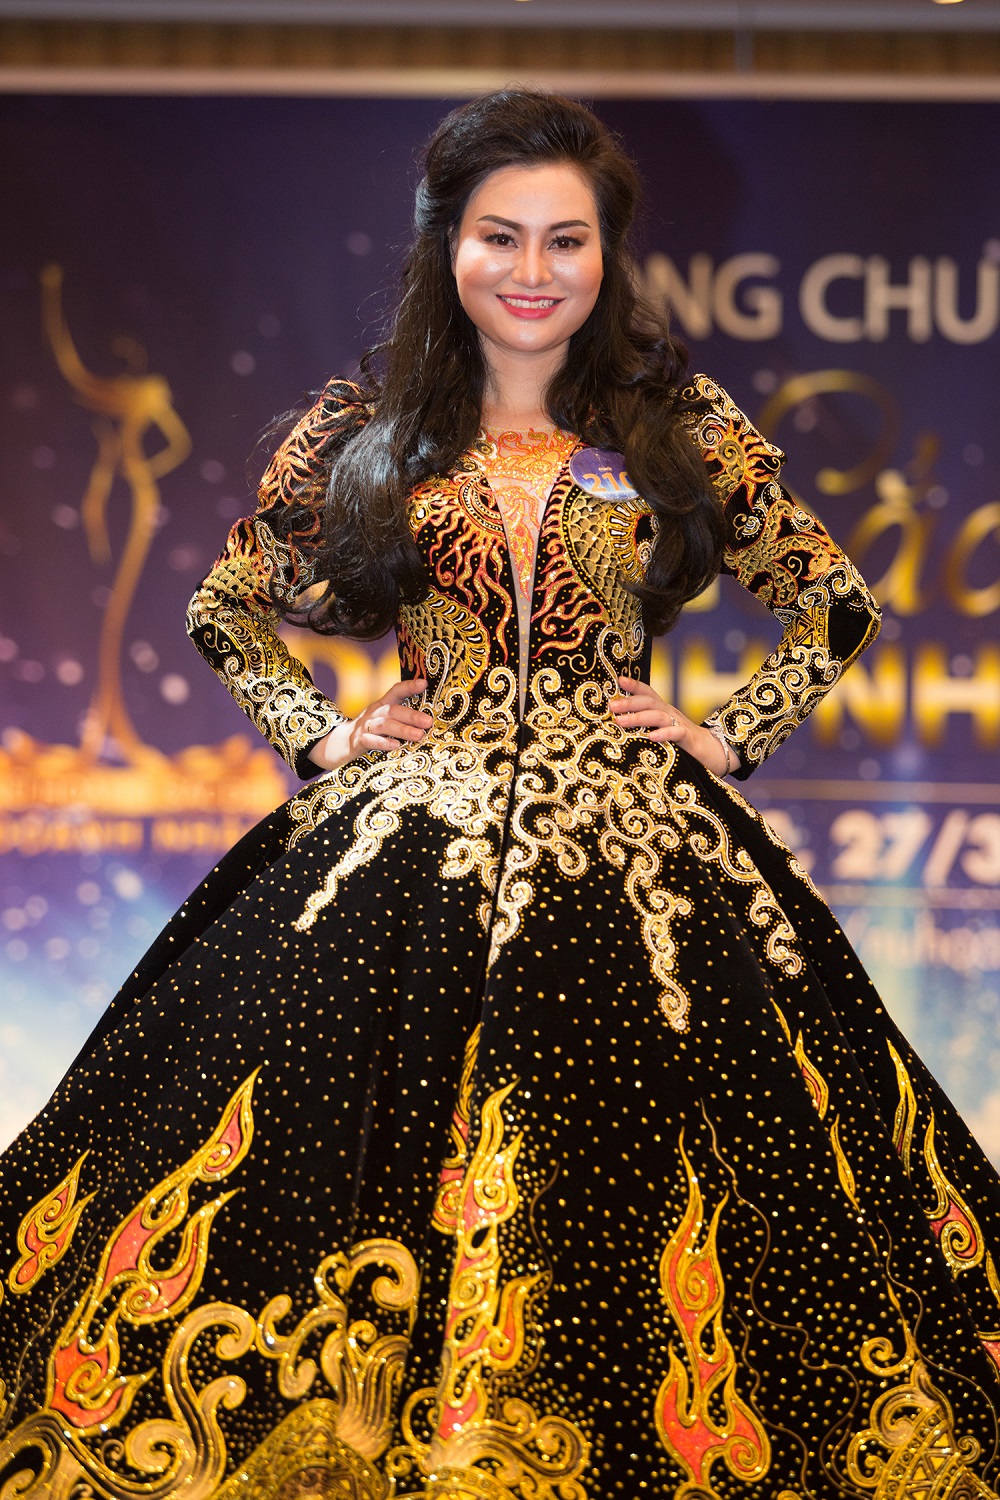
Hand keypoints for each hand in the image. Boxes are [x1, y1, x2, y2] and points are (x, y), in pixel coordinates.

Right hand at [309, 678, 432, 770]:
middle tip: (428, 722)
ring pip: (384, 725)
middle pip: (392, 710)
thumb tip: (430, 719)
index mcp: (382, 705)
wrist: (340, 745)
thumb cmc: (371, 732)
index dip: (409, 686)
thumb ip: (401, 717)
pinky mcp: (357, 742)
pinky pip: (370, 740)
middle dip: (411, 715)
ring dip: (402, 729)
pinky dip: (383, 743)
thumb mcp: (384, 720)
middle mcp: (373, 713)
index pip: (396, 692)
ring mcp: (364, 727)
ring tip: (418, 735)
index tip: (424, 683)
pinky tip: (396, 746)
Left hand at [608, 676, 738, 776]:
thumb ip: (648, 725)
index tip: (619, 680)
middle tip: (612, 706)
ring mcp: (681, 724)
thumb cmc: (684, 742)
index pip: (649, 693)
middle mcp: (671, 713)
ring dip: (639, 717)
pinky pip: (677, 733)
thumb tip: (620, 723)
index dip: (635, 686)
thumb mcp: (664, 729)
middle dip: (629, 702)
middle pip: (650, 702)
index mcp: (664, 710)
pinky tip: (652, 736)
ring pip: (659, 716)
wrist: (714, 751)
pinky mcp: (689, 739)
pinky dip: (664, 733)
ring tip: (621, 721)